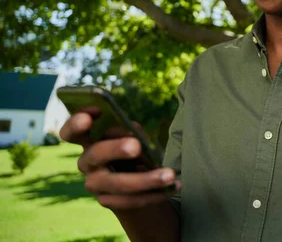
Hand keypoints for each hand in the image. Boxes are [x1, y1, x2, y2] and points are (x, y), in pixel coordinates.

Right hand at [59, 109, 180, 209]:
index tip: (90, 116)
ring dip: (146, 180)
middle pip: (95, 154)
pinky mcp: (107, 201)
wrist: (136, 182)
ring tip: (170, 175)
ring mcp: (94, 183)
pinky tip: (173, 187)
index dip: (75, 124)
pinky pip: (130, 200)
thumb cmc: (132, 149)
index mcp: (89, 140)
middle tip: (136, 146)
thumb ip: (130, 132)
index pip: (71, 132)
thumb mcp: (132, 136)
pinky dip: (154, 194)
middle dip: (115, 149)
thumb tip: (133, 136)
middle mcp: (86, 162)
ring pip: (116, 183)